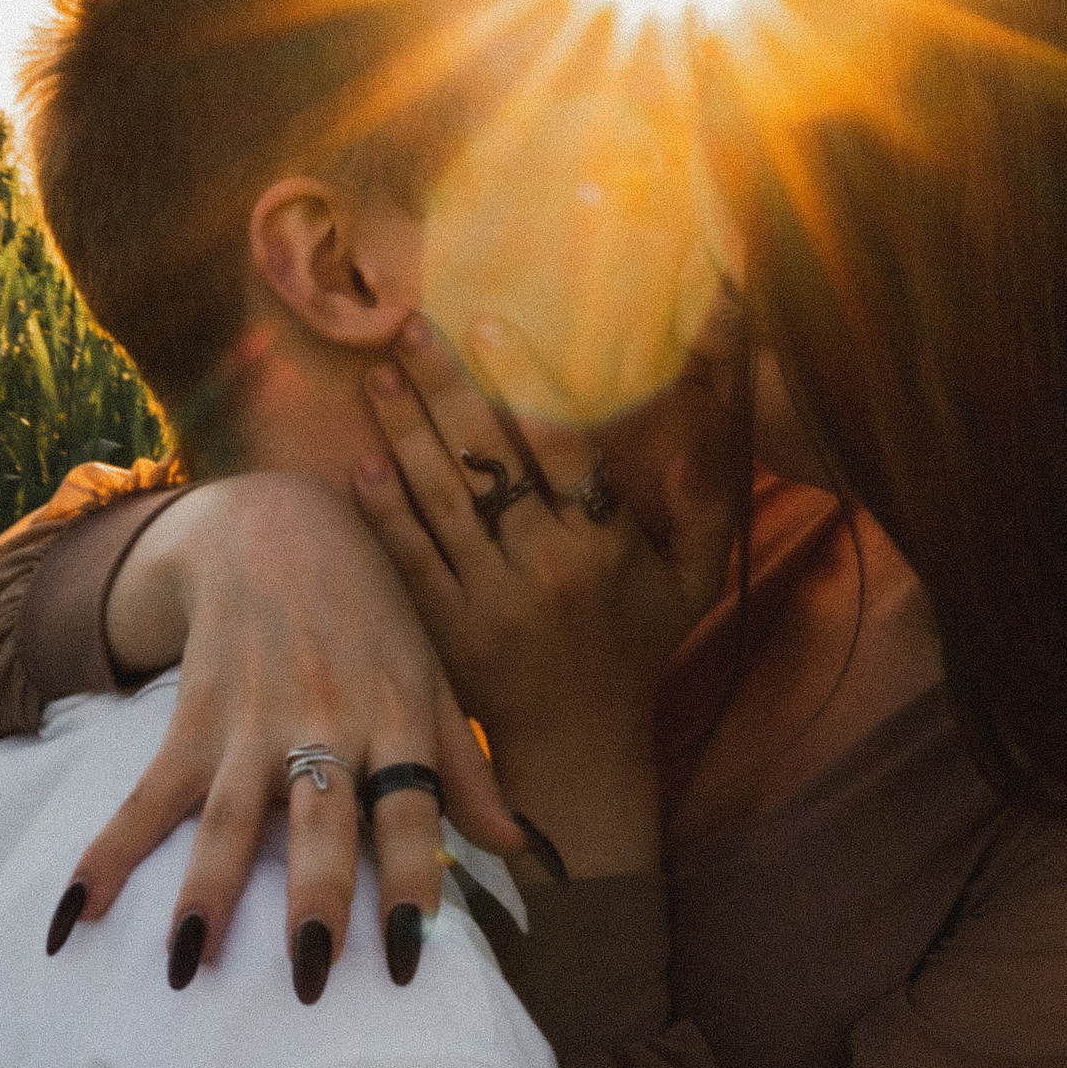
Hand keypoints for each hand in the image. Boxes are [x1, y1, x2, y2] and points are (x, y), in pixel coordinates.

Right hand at [51, 473, 524, 998]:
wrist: (276, 526)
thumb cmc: (371, 618)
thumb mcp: (431, 679)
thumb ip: (465, 770)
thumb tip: (518, 849)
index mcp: (397, 716)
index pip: (411, 809)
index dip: (413, 880)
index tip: (409, 955)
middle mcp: (326, 720)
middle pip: (322, 819)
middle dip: (314, 897)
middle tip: (309, 976)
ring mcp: (253, 721)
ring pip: (230, 816)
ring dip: (206, 891)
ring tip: (187, 967)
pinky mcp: (193, 718)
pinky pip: (148, 796)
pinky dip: (108, 854)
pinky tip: (77, 915)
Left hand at [354, 315, 735, 878]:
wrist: (580, 744)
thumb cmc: (638, 645)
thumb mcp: (693, 580)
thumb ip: (705, 505)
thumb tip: (700, 432)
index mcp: (604, 547)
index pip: (560, 449)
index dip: (522, 383)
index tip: (488, 323)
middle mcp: (545, 569)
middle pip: (487, 463)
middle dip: (443, 387)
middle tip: (406, 325)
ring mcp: (488, 601)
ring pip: (440, 503)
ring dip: (403, 435)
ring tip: (375, 376)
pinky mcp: (447, 630)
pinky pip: (411, 560)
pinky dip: (384, 513)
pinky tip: (361, 463)